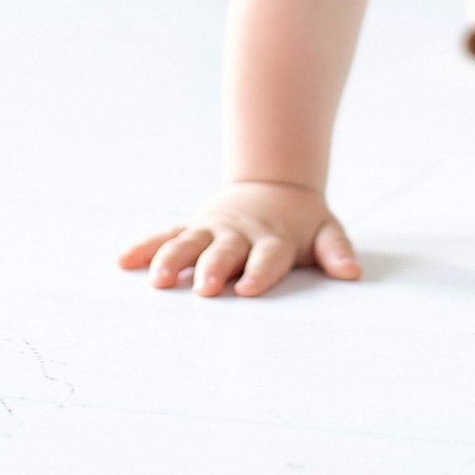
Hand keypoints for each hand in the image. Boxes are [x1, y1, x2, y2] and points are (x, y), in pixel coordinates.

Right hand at [114, 181, 360, 297]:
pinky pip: (165, 237)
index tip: (250, 290)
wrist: (274, 185)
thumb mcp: (325, 231)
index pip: (267, 257)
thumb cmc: (301, 222)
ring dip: (172, 260)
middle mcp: (239, 234)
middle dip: (213, 268)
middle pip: (224, 252)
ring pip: (188, 244)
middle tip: (204, 288)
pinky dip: (145, 248)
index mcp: (272, 238)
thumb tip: (352, 272)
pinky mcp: (192, 228)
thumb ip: (336, 251)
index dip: (260, 272)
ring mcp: (212, 230)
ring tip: (159, 280)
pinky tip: (123, 261)